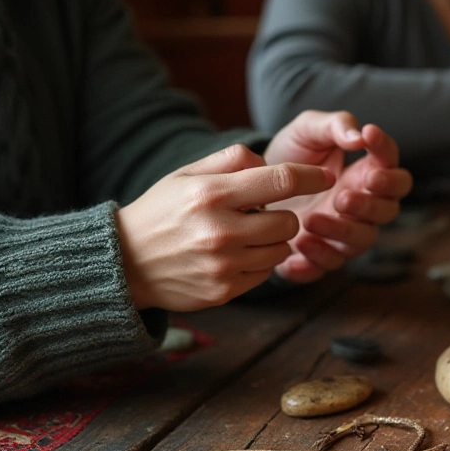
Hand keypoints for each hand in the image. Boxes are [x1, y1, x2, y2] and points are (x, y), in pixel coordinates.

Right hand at [116, 144, 331, 310]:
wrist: (123, 264)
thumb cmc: (161, 212)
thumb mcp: (185, 175)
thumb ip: (230, 160)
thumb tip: (269, 161)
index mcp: (211, 194)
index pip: (281, 180)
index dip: (311, 176)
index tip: (326, 176)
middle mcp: (220, 230)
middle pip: (289, 220)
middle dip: (283, 214)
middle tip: (260, 214)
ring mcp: (223, 264)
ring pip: (282, 249)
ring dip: (273, 240)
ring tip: (245, 235)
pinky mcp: (225, 290)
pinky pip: (266, 273)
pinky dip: (259, 262)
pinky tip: (234, 255)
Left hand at [264, 111, 412, 282]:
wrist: (252, 187)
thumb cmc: (289, 154)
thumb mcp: (307, 130)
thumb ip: (335, 125)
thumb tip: (359, 136)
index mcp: (367, 173)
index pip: (393, 167)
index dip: (386, 153)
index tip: (369, 136)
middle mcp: (364, 205)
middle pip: (387, 211)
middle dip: (369, 205)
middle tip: (342, 196)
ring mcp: (345, 232)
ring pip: (363, 240)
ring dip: (341, 231)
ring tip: (310, 219)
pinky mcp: (322, 253)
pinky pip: (330, 263)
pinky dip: (318, 257)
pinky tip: (299, 244)